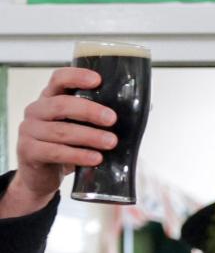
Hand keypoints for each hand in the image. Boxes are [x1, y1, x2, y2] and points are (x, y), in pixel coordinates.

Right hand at [1, 68, 116, 217]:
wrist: (41, 176)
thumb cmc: (68, 146)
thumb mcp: (82, 128)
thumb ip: (103, 117)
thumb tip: (147, 107)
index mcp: (50, 98)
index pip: (59, 79)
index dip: (76, 76)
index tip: (98, 80)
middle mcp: (36, 111)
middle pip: (61, 105)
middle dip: (89, 111)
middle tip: (112, 120)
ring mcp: (29, 131)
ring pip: (61, 131)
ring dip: (89, 136)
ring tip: (111, 142)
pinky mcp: (29, 151)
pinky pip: (55, 152)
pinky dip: (78, 155)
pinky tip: (96, 158)